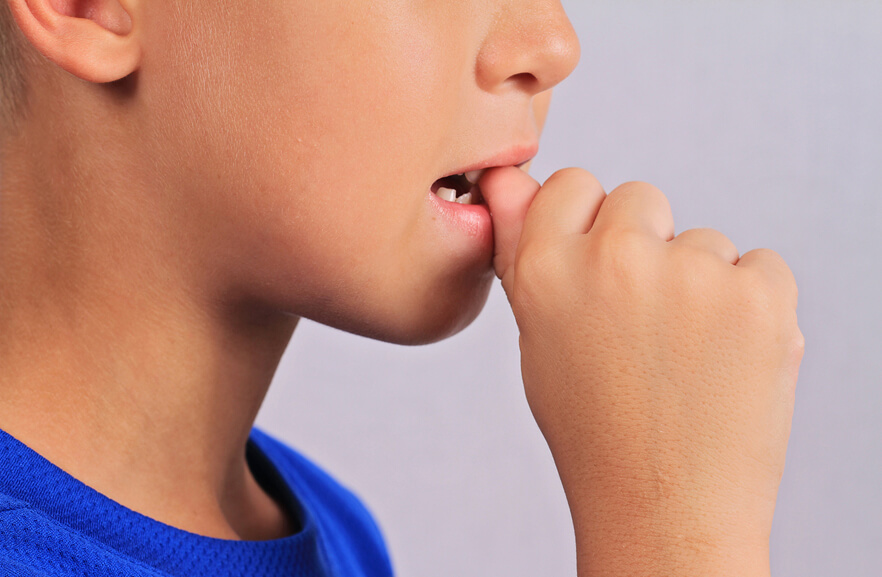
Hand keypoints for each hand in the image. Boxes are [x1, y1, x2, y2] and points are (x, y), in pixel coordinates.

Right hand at [482, 167, 803, 575]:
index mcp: (547, 268)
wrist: (665, 507)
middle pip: (640, 198)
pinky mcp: (758, 294)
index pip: (570, 183)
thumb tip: (509, 181)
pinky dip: (749, 303)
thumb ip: (524, 250)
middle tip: (642, 318)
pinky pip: (758, 266)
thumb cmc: (595, 431)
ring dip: (698, 281)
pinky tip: (723, 355)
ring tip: (683, 355)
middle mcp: (615, 259)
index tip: (597, 261)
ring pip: (702, 239)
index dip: (585, 222)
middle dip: (643, 242)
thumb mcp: (536, 338)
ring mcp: (691, 273)